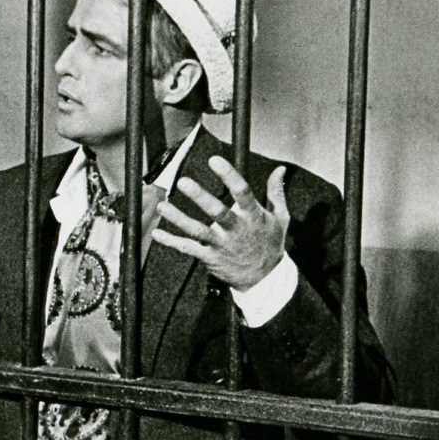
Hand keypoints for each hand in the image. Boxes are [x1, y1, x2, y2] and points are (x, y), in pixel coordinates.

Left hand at [153, 157, 289, 290]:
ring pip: (198, 231)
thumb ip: (276, 192)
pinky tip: (157, 233)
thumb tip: (280, 169)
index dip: (229, 175)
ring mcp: (222, 245)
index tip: (214, 160)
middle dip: (200, 197)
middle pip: (217, 212)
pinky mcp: (210, 258)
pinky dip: (172, 241)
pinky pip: (189, 249)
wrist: (265, 279)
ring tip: (162, 206)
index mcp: (253, 216)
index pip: (242, 192)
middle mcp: (236, 229)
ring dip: (179, 219)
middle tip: (183, 182)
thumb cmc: (271, 243)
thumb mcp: (280, 218)